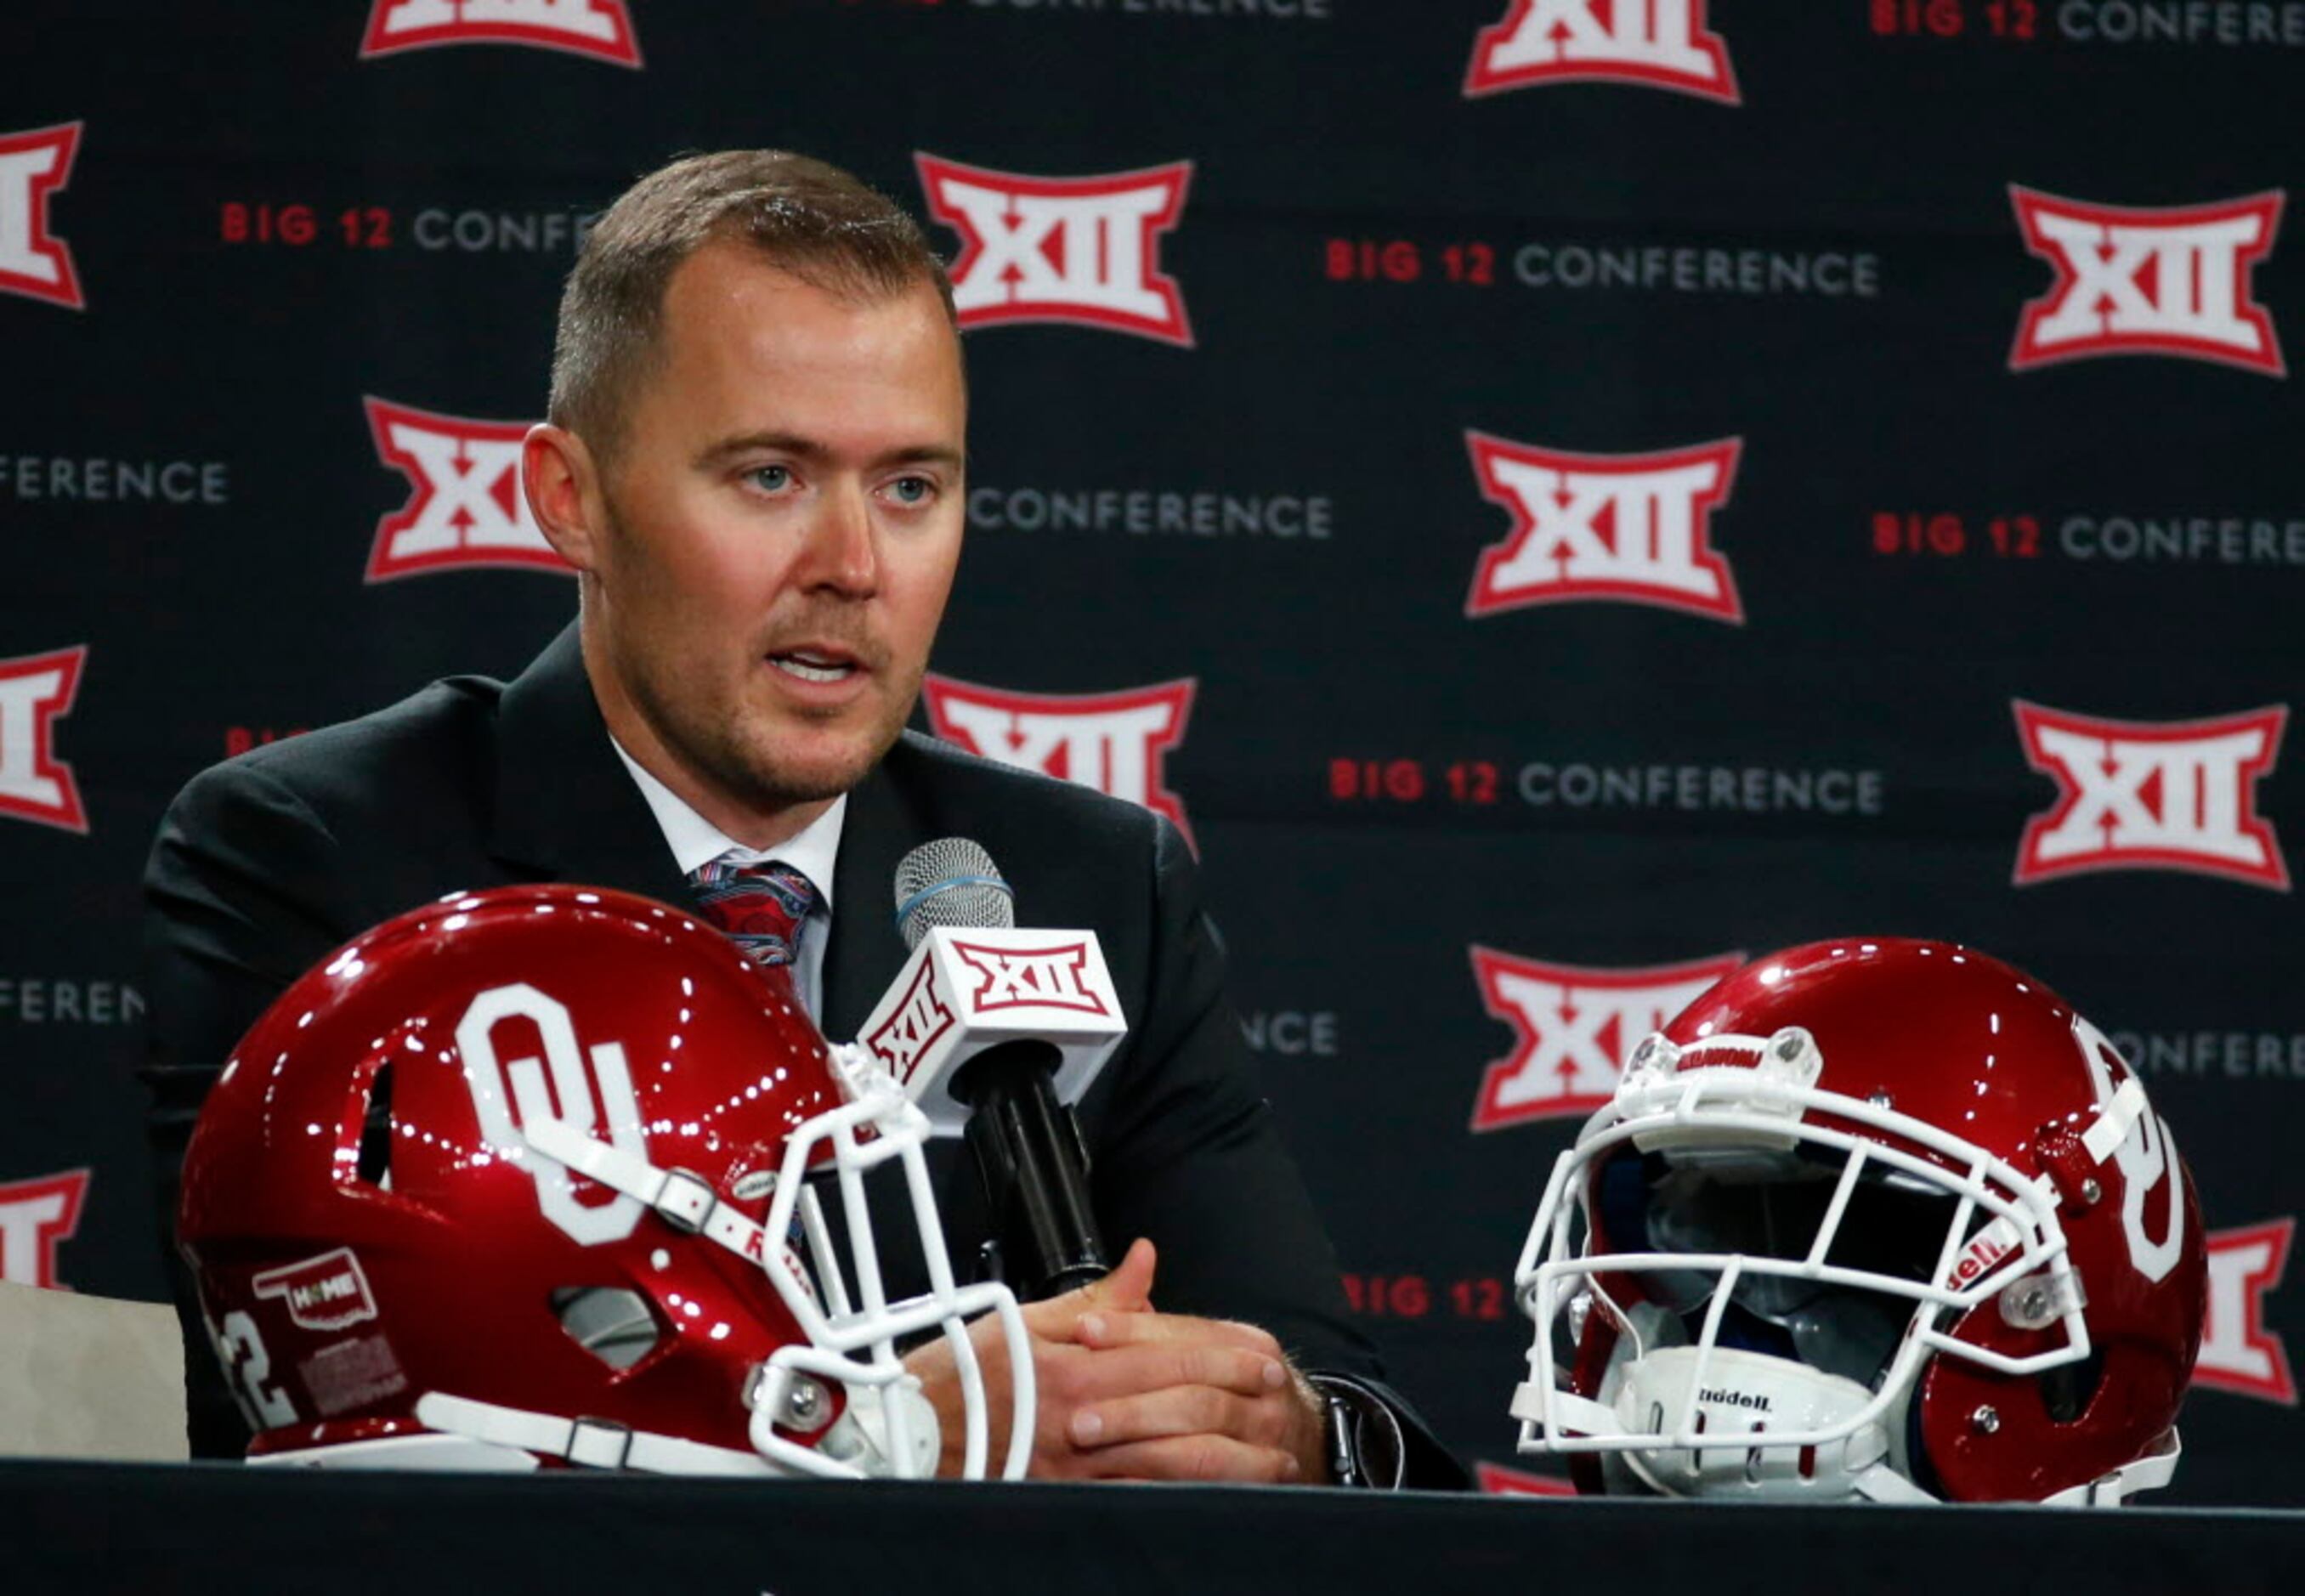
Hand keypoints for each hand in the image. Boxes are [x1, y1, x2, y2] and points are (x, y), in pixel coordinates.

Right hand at [904, 1238, 1327, 1483]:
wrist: (900, 1437)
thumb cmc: (954, 1379)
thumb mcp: (1020, 1320)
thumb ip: (1094, 1297)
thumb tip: (1144, 1259)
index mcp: (1073, 1364)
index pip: (1169, 1354)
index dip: (1223, 1355)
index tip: (1261, 1355)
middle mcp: (1082, 1419)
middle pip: (1182, 1410)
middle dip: (1242, 1407)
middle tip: (1281, 1403)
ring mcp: (1077, 1470)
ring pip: (1172, 1466)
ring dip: (1232, 1464)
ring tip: (1273, 1461)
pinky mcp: (1067, 1503)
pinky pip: (1141, 1502)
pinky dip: (1187, 1499)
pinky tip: (1221, 1498)